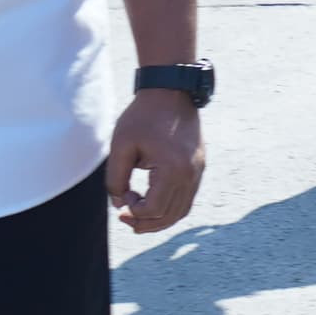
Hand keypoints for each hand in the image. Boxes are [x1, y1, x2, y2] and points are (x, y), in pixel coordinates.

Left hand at [103, 87, 204, 235]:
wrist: (171, 92)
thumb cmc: (143, 117)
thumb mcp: (121, 147)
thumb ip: (116, 179)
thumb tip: (120, 203)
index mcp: (173, 169)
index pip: (154, 209)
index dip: (134, 212)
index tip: (122, 198)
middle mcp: (191, 174)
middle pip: (171, 215)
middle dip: (146, 223)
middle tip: (125, 218)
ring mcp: (198, 170)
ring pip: (182, 210)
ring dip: (160, 219)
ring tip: (139, 217)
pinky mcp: (199, 166)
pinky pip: (187, 197)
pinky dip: (171, 207)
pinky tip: (154, 202)